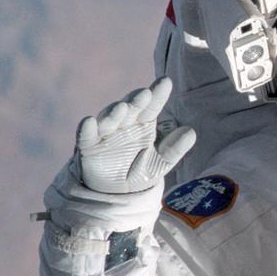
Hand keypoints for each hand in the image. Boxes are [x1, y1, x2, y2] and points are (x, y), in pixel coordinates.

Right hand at [74, 77, 195, 194]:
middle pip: (131, 108)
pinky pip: (86, 136)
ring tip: (122, 107)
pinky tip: (88, 122)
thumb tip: (191, 132)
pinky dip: (86, 129)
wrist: (117, 194)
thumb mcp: (161, 162)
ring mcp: (106, 133)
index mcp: (144, 123)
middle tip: (145, 94)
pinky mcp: (88, 146)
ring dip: (113, 112)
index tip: (166, 81)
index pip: (152, 106)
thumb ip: (174, 148)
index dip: (158, 94)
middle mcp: (125, 123)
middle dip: (136, 100)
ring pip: (109, 118)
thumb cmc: (141, 171)